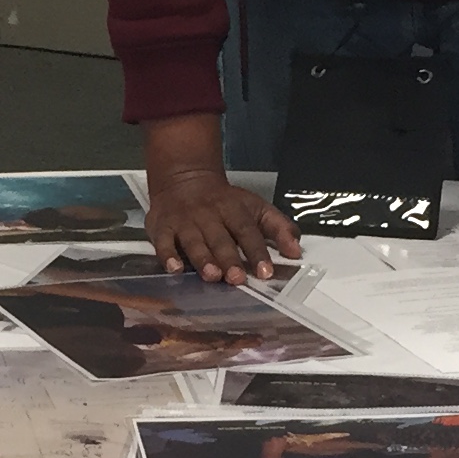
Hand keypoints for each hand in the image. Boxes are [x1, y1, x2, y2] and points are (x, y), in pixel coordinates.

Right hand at [148, 166, 298, 281]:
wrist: (184, 178)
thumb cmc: (224, 201)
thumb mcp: (255, 207)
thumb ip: (278, 227)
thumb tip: (296, 251)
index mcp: (234, 210)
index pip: (248, 231)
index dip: (257, 251)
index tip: (265, 271)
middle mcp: (209, 215)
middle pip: (220, 238)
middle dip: (229, 259)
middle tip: (238, 279)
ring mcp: (185, 221)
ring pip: (194, 241)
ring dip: (203, 259)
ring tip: (212, 276)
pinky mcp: (162, 227)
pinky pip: (163, 241)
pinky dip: (167, 255)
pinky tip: (173, 269)